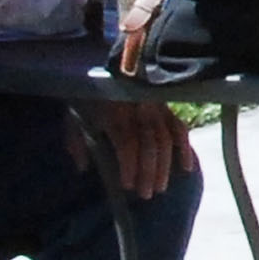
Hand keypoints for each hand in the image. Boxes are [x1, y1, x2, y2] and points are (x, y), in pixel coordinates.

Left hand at [70, 102, 194, 200]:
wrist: (99, 65)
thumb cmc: (85, 93)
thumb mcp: (72, 114)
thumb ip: (76, 141)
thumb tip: (83, 168)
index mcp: (113, 112)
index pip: (127, 143)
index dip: (129, 166)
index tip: (128, 186)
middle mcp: (137, 109)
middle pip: (149, 144)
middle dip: (149, 171)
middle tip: (146, 194)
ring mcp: (153, 106)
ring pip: (165, 138)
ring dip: (165, 165)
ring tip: (160, 187)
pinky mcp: (164, 105)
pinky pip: (179, 126)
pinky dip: (184, 147)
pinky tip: (186, 168)